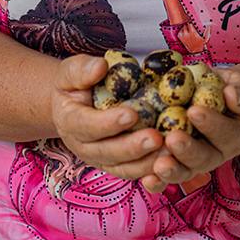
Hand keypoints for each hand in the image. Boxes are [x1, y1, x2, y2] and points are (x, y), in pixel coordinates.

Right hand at [51, 54, 166, 180]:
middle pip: (107, 152)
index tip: (132, 114)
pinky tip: (170, 160)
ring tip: (169, 151)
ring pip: (122, 167)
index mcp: (69, 121)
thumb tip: (100, 66)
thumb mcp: (70, 71)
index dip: (108, 123)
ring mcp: (98, 158)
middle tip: (156, 137)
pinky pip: (133, 172)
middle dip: (132, 147)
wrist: (72, 104)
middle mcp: (82, 145)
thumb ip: (82, 70)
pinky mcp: (114, 165)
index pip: (87, 125)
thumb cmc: (74, 84)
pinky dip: (151, 169)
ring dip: (146, 162)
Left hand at [141, 68, 239, 192]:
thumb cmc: (226, 89)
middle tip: (173, 139)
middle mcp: (216, 154)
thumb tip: (233, 96)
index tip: (194, 111)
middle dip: (189, 150)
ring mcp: (194, 163)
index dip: (212, 125)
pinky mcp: (176, 167)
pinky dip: (157, 182)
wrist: (211, 97)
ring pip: (185, 172)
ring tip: (160, 164)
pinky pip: (167, 179)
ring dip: (173, 170)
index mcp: (235, 135)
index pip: (227, 133)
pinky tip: (147, 180)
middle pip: (205, 158)